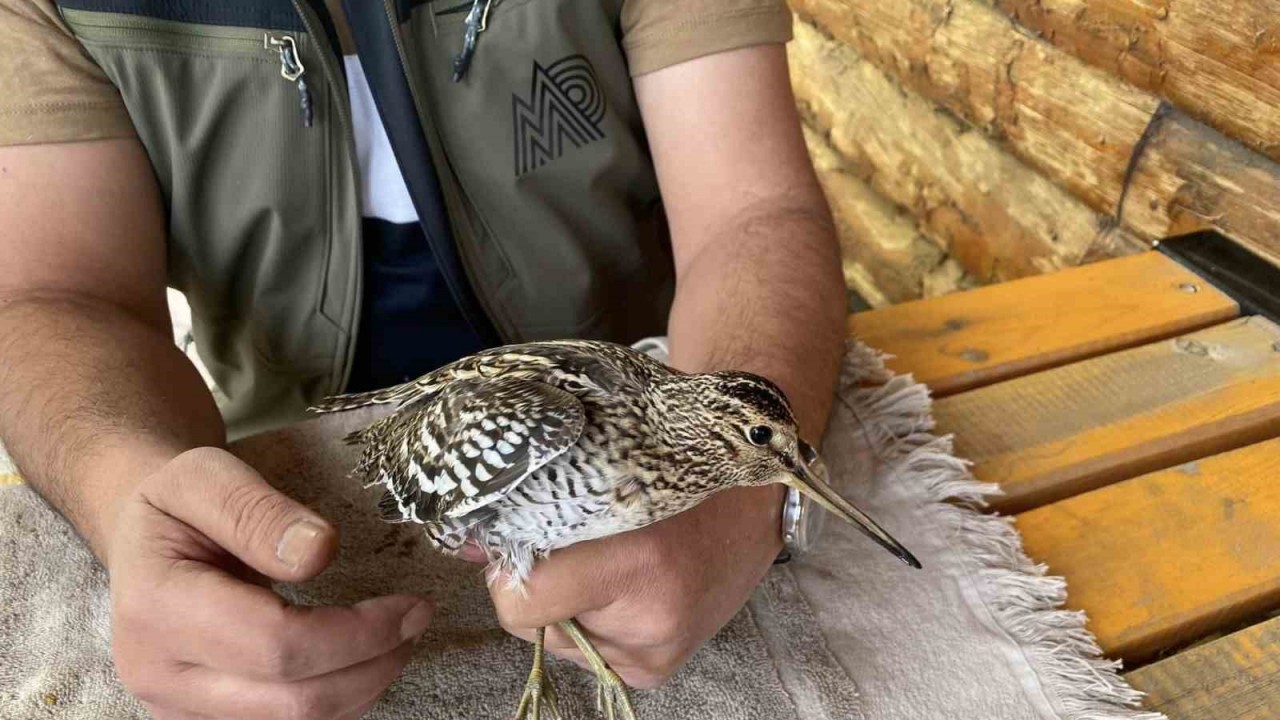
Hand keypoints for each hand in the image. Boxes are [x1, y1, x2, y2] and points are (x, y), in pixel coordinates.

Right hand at [106, 447, 433, 719]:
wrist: (140, 538)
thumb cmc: (176, 503)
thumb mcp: (207, 475)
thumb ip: (259, 511)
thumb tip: (318, 551)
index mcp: (157, 607)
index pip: (276, 644)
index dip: (356, 633)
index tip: (410, 605)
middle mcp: (158, 672)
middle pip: (290, 702)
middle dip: (371, 666)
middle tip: (416, 622)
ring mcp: (175, 707)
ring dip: (360, 689)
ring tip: (396, 641)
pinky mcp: (198, 719)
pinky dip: (333, 701)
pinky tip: (358, 662)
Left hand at [485, 483, 782, 688]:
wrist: (754, 500)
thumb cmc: (678, 473)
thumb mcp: (610, 475)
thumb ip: (539, 510)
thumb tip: (464, 542)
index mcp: (636, 562)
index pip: (522, 600)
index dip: (508, 570)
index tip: (521, 538)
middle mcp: (649, 619)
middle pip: (533, 624)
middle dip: (537, 588)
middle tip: (575, 546)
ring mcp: (657, 652)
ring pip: (558, 640)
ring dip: (566, 607)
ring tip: (613, 563)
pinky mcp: (659, 670)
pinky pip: (587, 654)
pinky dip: (591, 625)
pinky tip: (627, 592)